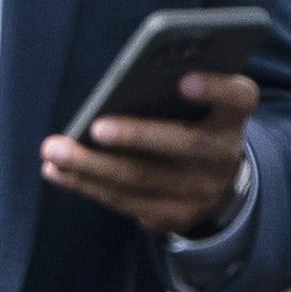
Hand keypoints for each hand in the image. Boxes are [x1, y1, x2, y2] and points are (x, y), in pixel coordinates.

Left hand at [41, 70, 256, 233]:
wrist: (213, 181)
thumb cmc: (188, 122)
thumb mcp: (194, 103)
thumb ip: (170, 85)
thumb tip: (123, 76)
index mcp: (231, 117)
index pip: (236, 98)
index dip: (215, 89)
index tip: (184, 79)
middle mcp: (222, 156)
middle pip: (181, 146)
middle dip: (134, 136)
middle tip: (94, 128)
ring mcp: (199, 192)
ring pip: (141, 179)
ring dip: (91, 166)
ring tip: (53, 151)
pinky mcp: (172, 216)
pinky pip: (124, 201)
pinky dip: (86, 185)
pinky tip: (55, 171)